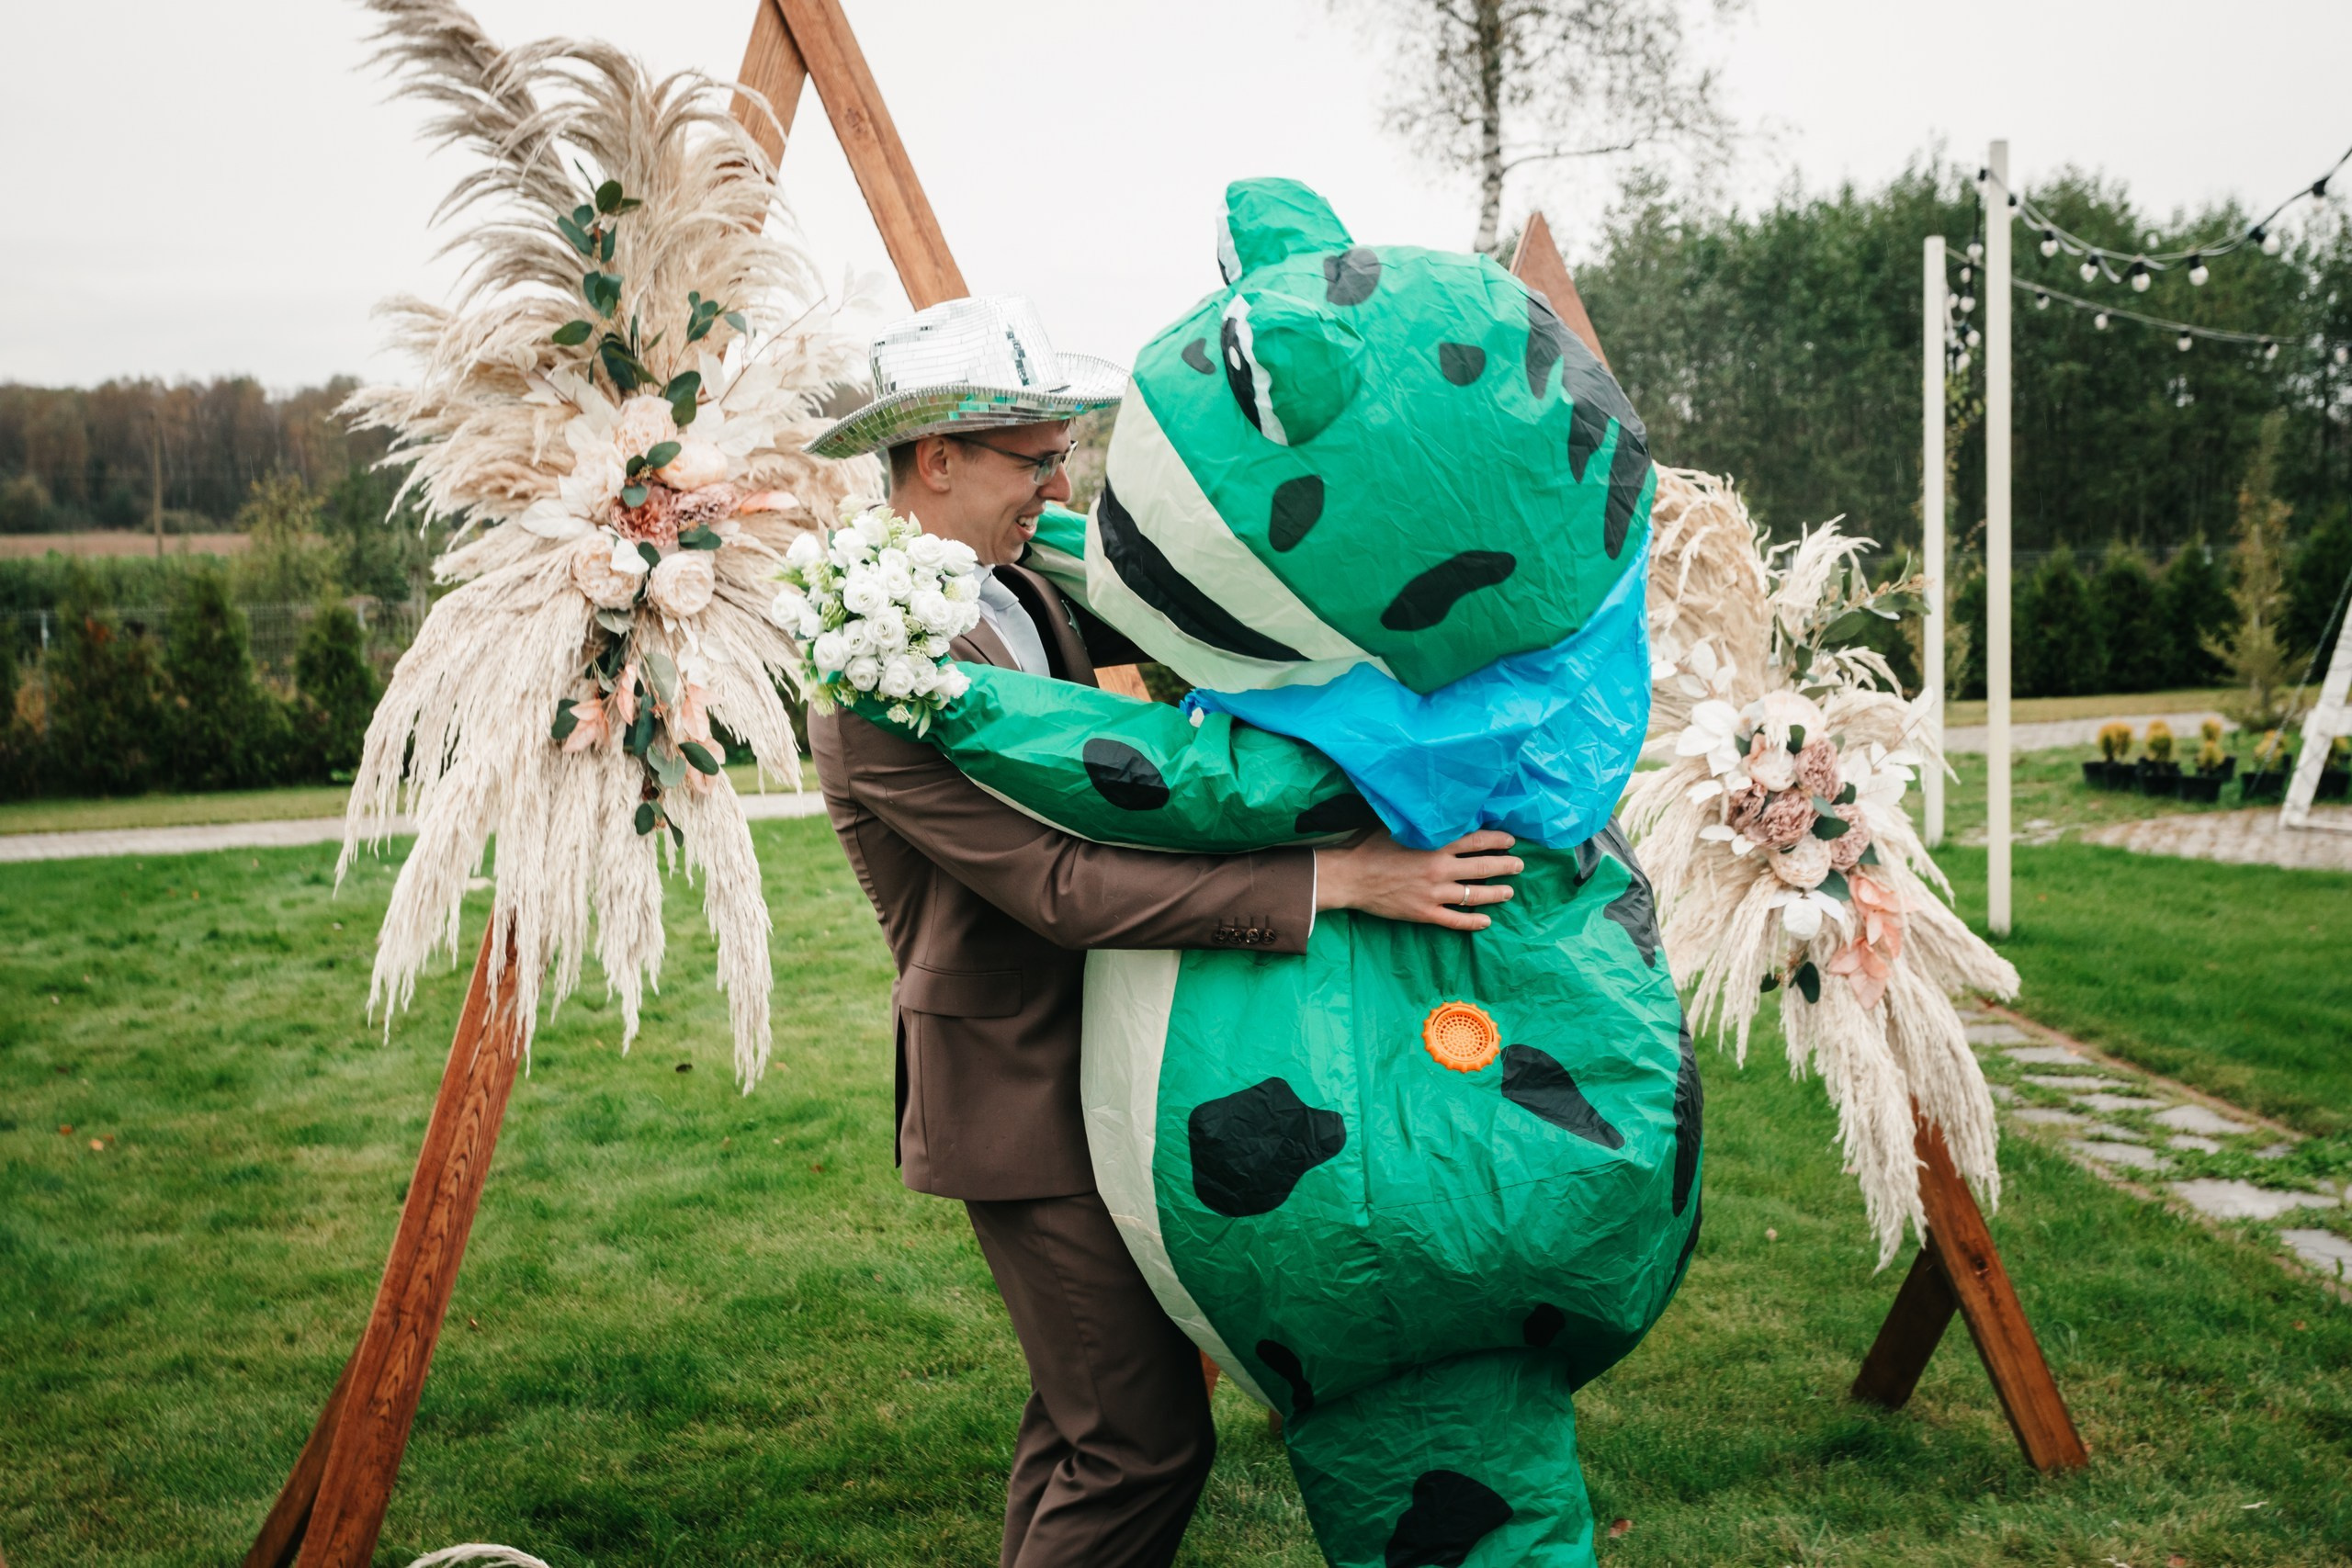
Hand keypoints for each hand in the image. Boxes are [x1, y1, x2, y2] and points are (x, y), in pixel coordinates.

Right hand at [1314, 829, 1521, 931]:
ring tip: (1509, 892)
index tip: (1510, 840)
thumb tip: (1440, 812)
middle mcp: (1440, 869)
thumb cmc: (1369, 846)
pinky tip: (1486, 921)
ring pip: (1474, 895)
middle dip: (1505, 866)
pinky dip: (1473, 921)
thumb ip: (1423, 824)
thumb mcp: (1399, 826)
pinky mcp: (1424, 913)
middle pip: (1482, 868)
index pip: (1476, 841)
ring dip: (1495, 893)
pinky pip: (1455, 920)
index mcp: (1435, 845)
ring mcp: (1434, 893)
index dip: (1497, 840)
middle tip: (1519, 865)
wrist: (1350, 876)